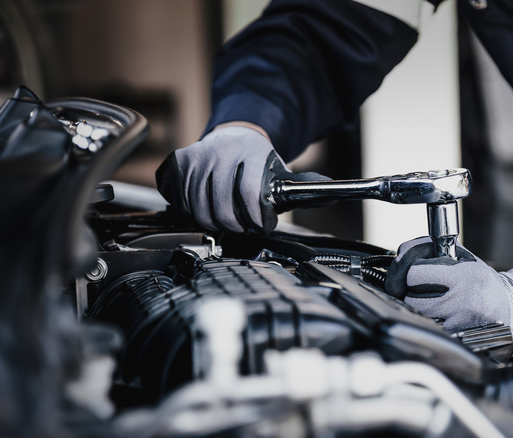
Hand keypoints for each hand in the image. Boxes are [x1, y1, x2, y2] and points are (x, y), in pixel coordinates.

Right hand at [156, 126, 328, 232]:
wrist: (235, 136)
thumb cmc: (260, 163)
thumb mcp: (283, 173)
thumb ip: (305, 188)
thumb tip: (334, 196)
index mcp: (251, 152)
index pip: (250, 194)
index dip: (255, 219)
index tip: (260, 226)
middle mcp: (221, 152)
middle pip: (221, 208)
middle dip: (235, 226)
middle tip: (243, 227)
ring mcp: (197, 156)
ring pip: (198, 209)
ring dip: (212, 222)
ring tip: (226, 219)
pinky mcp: (178, 163)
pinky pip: (180, 200)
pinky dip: (191, 211)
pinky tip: (205, 206)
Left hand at [385, 237, 512, 354]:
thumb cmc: (484, 284)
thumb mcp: (466, 260)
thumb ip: (435, 252)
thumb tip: (403, 251)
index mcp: (464, 276)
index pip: (415, 274)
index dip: (409, 273)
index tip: (414, 274)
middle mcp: (462, 300)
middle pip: (412, 299)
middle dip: (410, 293)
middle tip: (420, 291)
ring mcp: (460, 322)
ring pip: (419, 317)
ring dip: (419, 310)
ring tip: (432, 304)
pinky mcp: (459, 338)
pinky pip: (431, 331)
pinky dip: (430, 325)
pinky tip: (440, 318)